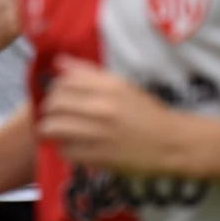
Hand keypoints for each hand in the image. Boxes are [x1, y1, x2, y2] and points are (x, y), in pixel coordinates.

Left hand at [37, 56, 189, 176]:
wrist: (171, 143)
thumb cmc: (145, 112)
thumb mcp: (120, 85)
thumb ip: (87, 73)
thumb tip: (58, 63)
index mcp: (108, 87)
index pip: (63, 82)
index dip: (55, 89)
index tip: (58, 96)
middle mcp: (102, 108)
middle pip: (54, 103)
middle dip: (48, 110)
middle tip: (53, 115)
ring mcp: (100, 133)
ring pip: (54, 127)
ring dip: (49, 129)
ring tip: (55, 132)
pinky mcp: (99, 157)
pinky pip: (66, 151)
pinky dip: (64, 149)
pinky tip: (72, 147)